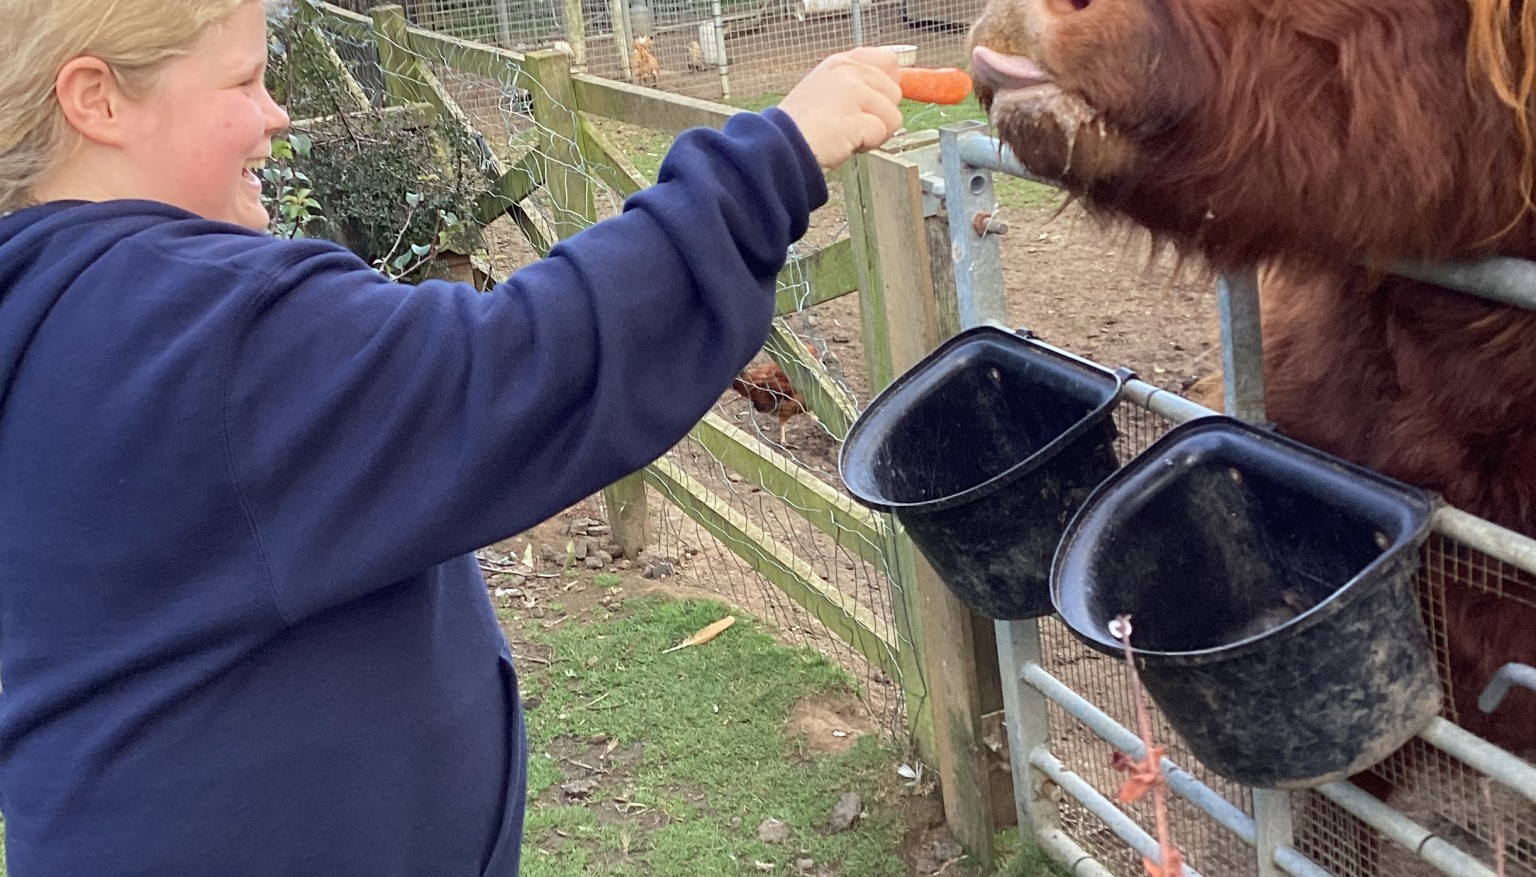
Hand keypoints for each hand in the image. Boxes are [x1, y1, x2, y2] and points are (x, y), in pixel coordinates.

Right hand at [778, 48, 903, 168]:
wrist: (780, 147)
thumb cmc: (800, 127)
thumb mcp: (826, 91)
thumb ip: (856, 84)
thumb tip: (892, 88)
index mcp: (840, 63)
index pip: (889, 61)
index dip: (887, 86)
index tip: (874, 103)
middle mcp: (847, 72)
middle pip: (895, 92)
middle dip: (880, 115)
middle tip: (850, 124)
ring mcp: (851, 92)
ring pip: (893, 116)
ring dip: (874, 132)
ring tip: (846, 134)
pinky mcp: (854, 117)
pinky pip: (882, 133)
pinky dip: (866, 145)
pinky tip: (844, 143)